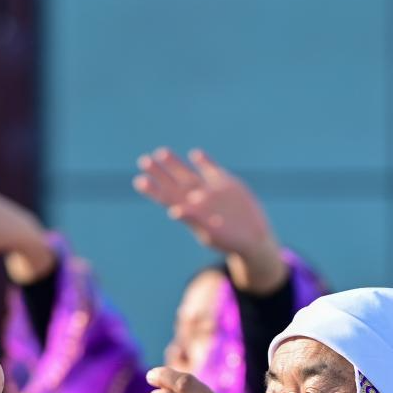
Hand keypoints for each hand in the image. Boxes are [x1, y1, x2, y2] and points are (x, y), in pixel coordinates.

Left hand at [133, 148, 286, 292]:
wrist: (253, 237)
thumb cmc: (228, 240)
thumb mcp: (210, 232)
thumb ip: (193, 218)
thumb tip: (175, 210)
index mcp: (190, 211)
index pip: (167, 197)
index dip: (154, 189)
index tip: (139, 180)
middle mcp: (197, 199)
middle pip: (175, 183)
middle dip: (160, 172)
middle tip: (143, 160)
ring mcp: (211, 191)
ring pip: (189, 175)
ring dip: (174, 164)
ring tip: (160, 152)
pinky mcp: (226, 185)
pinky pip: (212, 171)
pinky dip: (204, 162)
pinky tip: (195, 154)